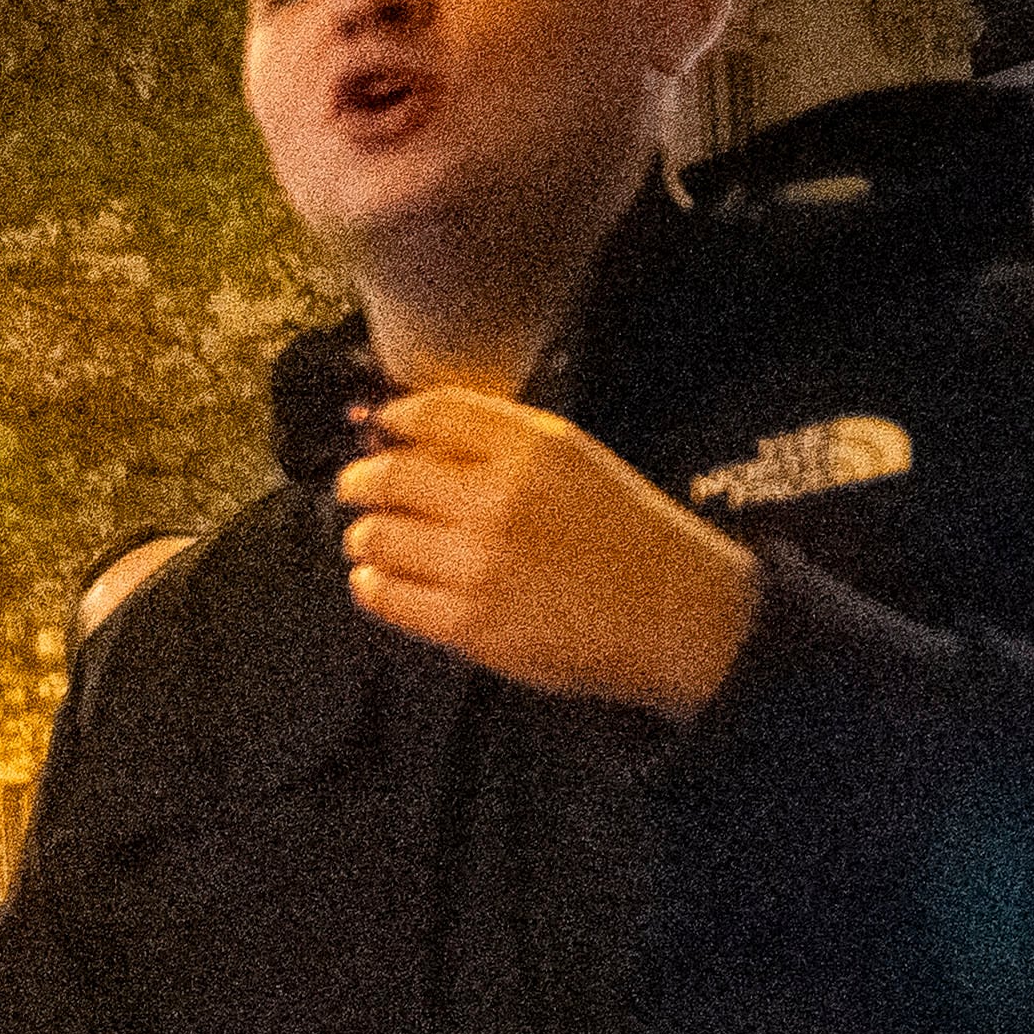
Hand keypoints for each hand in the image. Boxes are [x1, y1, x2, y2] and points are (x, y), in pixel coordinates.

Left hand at [337, 387, 761, 713]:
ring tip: (369, 537)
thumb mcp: (578, 463)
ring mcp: (478, 563)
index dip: (394, 416)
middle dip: (360, 480)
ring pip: (377, 536)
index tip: (380, 426)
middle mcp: (499, 499)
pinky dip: (371, 582)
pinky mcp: (467, 622)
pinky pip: (385, 595)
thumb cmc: (631, 539)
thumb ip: (502, 444)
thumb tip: (417, 434)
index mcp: (535, 448)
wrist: (677, 613)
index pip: (435, 411)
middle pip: (389, 474)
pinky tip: (376, 578)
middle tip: (355, 485)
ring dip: (363, 535)